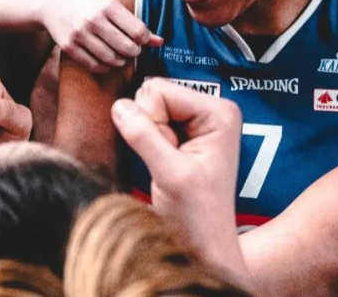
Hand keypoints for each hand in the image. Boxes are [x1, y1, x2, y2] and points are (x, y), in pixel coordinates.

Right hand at [40, 0, 160, 72]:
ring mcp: (80, 35)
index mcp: (108, 7)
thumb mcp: (112, 8)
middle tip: (130, 49)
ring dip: (120, 61)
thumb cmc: (90, 7)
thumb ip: (136, 25)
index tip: (139, 39)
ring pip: (113, 60)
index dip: (144, 40)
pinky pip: (96, 67)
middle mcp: (94, 20)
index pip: (139, 32)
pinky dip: (105, 67)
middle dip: (133, 52)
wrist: (54, 6)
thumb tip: (161, 42)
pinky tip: (104, 59)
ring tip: (118, 54)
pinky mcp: (69, 48)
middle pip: (128, 48)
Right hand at [111, 78, 242, 268]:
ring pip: (145, 106)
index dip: (152, 122)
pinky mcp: (182, 130)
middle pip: (152, 94)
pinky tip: (163, 160)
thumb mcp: (170, 175)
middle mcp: (210, 108)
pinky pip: (146, 118)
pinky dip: (146, 140)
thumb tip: (119, 106)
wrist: (203, 247)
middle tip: (168, 161)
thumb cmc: (197, 218)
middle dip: (150, 128)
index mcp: (218, 112)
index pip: (158, 91)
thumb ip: (144, 137)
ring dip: (147, 136)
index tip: (169, 156)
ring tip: (168, 164)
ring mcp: (196, 119)